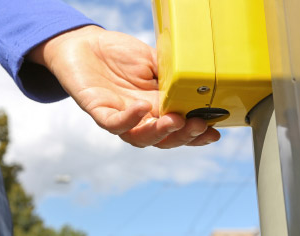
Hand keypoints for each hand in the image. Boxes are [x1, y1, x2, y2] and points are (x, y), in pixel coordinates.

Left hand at [27, 25, 219, 147]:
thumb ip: (171, 74)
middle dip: (183, 136)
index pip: (178, 126)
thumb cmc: (119, 53)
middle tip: (198, 126)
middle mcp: (141, 116)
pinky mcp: (99, 111)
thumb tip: (195, 82)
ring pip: (140, 138)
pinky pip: (114, 124)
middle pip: (163, 139)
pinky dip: (129, 120)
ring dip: (160, 133)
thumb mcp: (153, 60)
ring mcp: (120, 116)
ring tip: (175, 121)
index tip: (214, 131)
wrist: (85, 43)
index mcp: (156, 106)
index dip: (195, 133)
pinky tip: (141, 107)